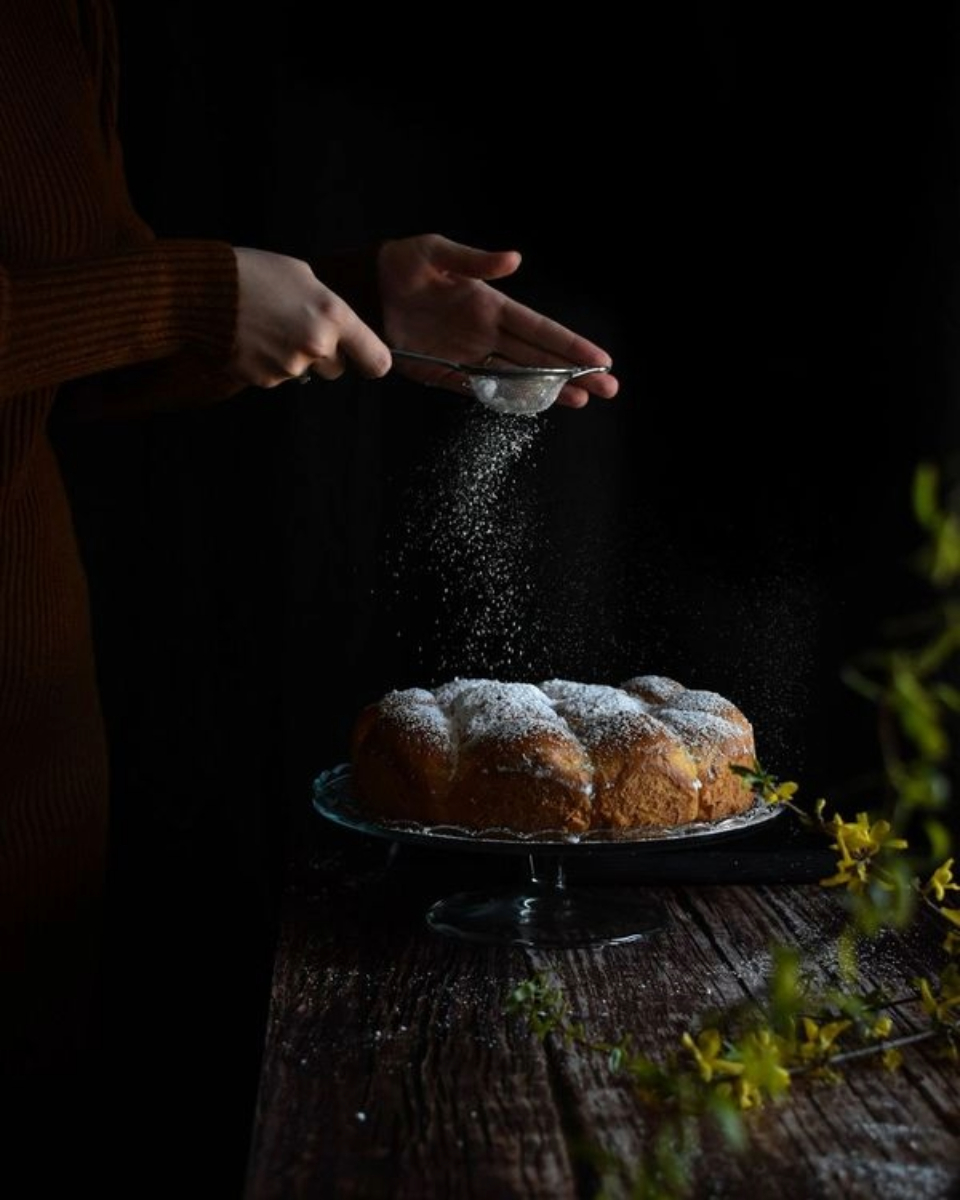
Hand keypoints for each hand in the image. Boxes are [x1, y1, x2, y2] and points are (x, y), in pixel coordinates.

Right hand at [229, 247, 391, 387]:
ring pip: (304, 373)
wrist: (203, 292)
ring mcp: (290, 367)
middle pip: (337, 369)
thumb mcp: (302, 275)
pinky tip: (252, 339)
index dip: (372, 360)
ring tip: (267, 327)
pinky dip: (268, 363)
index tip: (366, 358)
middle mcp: (317, 346)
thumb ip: (329, 307)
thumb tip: (341, 332)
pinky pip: (277, 377)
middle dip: (323, 355)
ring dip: (292, 357)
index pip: (376, 360)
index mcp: (333, 316)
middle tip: (296, 328)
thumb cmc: (253, 274)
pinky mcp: (265, 380)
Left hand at [378, 234, 618, 407]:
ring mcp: (468, 355)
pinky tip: (537, 405)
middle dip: (574, 372)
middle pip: (539, 357)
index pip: (540, 328)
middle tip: (609, 388)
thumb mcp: (436, 253)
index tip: (600, 358)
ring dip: (550, 389)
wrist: (364, 290)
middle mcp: (486, 333)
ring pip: (518, 377)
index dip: (570, 344)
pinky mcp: (444, 372)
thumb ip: (475, 260)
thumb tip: (515, 260)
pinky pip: (482, 389)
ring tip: (582, 400)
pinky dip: (509, 398)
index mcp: (490, 304)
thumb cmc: (401, 264)